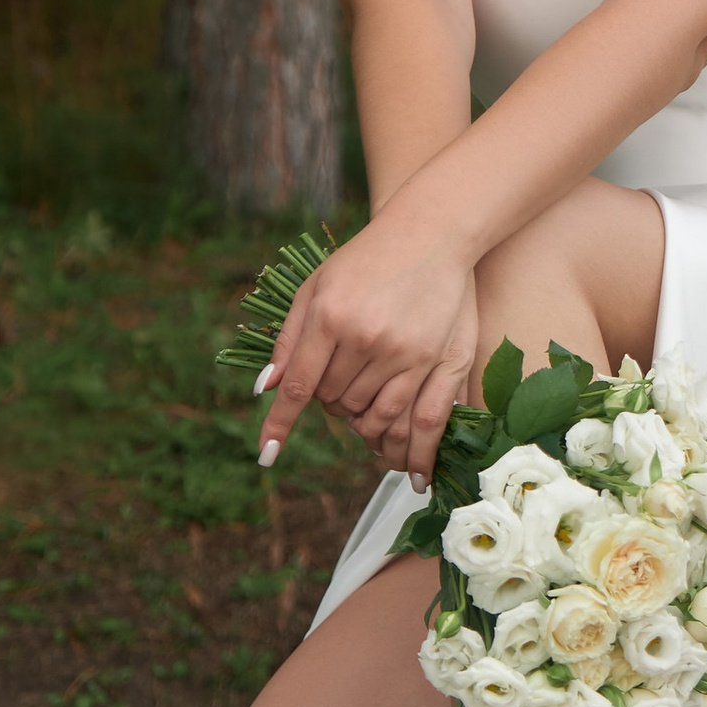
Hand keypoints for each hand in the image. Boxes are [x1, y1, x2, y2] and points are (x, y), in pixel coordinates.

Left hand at [256, 209, 479, 484]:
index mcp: (329, 316)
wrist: (431, 232)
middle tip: (338, 381)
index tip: (267, 455)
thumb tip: (265, 389)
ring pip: (373, 415)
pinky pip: (422, 421)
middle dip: (330, 401)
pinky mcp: (441, 360)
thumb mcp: (316, 286)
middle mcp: (365, 338)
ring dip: (361, 421)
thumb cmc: (366, 258)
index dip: (280, 424)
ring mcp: (406, 352)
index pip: (299, 386)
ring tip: (362, 409)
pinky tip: (410, 474)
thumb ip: (289, 337)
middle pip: (335, 402)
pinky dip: (412, 450)